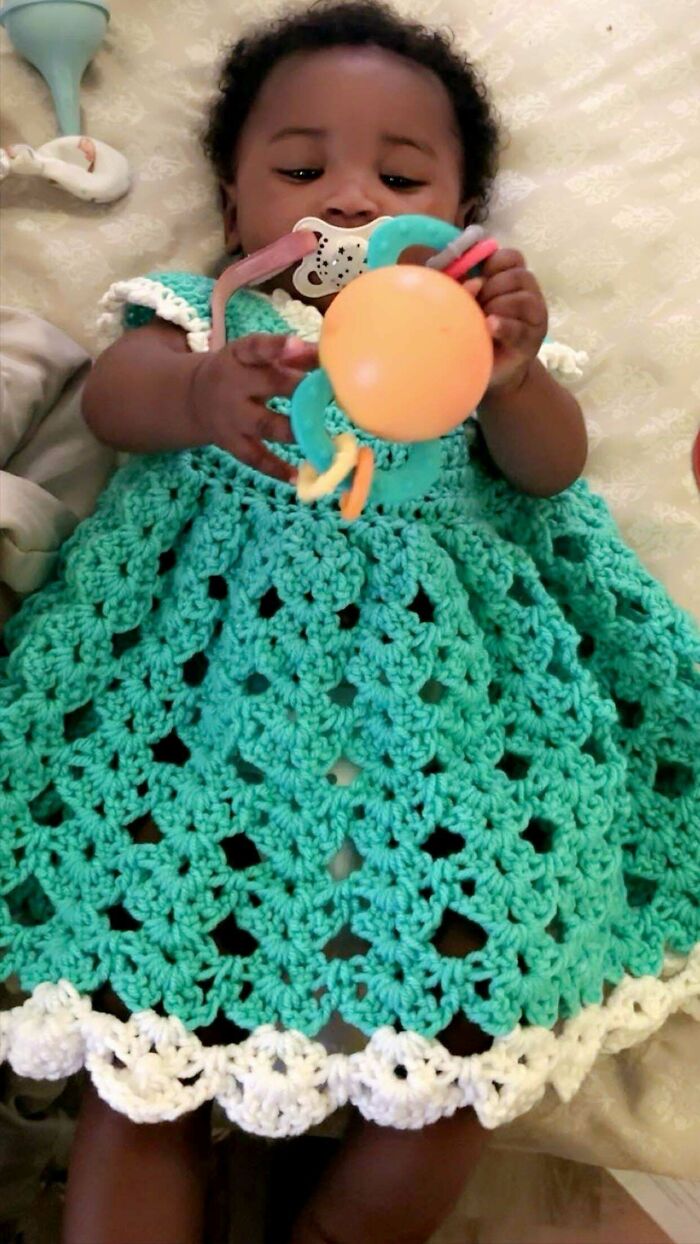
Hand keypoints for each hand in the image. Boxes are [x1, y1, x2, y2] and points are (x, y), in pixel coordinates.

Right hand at [189, 334, 317, 480]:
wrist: (194, 398)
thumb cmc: (241, 372)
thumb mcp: (256, 358)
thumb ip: (292, 357)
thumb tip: (329, 357)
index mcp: (240, 356)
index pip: (256, 348)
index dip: (276, 346)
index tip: (298, 344)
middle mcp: (234, 386)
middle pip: (268, 386)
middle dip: (299, 389)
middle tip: (330, 392)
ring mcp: (233, 418)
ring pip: (265, 425)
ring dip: (294, 431)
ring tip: (321, 441)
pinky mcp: (232, 444)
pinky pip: (255, 458)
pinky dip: (276, 468)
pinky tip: (298, 476)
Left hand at [475, 249, 547, 392]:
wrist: (492, 370)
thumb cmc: (478, 330)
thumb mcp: (469, 304)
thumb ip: (468, 288)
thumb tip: (472, 284)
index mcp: (514, 279)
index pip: (512, 258)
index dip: (495, 263)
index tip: (480, 276)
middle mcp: (530, 294)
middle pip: (518, 276)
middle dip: (493, 288)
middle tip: (479, 306)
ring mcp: (535, 317)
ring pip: (523, 299)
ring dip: (498, 306)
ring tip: (483, 320)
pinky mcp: (531, 340)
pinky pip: (518, 328)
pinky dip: (503, 326)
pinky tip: (490, 326)